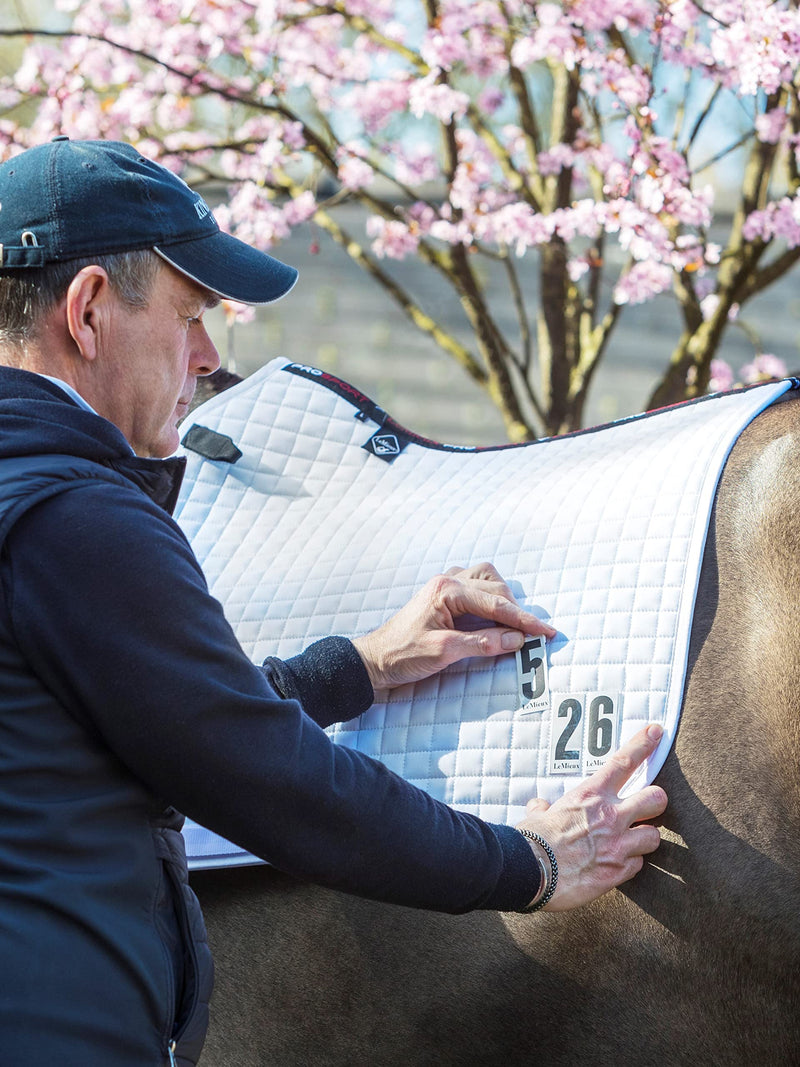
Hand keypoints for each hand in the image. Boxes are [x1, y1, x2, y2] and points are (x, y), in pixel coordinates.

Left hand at [352, 562, 556, 690]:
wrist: (374, 659)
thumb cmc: (403, 655)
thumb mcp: (445, 652)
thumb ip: (482, 644)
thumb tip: (517, 640)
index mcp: (447, 590)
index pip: (496, 604)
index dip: (525, 620)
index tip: (547, 632)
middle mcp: (448, 581)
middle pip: (496, 589)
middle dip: (517, 612)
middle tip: (535, 635)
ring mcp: (445, 585)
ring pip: (487, 579)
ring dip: (504, 599)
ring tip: (515, 623)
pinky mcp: (443, 596)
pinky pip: (475, 585)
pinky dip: (490, 597)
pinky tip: (493, 614)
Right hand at [517, 724, 667, 910]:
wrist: (532, 872)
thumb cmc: (532, 840)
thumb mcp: (538, 815)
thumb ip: (544, 808)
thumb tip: (540, 806)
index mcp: (590, 795)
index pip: (623, 762)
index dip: (643, 744)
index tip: (656, 732)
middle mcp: (610, 816)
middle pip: (656, 798)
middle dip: (656, 802)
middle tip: (647, 807)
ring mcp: (618, 844)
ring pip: (654, 836)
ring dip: (643, 839)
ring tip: (629, 842)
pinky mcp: (619, 871)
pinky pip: (638, 864)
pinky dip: (629, 864)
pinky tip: (615, 865)